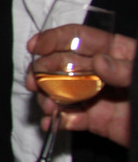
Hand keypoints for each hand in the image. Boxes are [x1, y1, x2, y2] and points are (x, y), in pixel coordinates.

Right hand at [27, 26, 132, 146]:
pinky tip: (52, 123)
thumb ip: (126, 69)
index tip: (35, 47)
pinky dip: (57, 121)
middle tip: (36, 82)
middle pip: (64, 63)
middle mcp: (103, 72)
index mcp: (118, 53)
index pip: (82, 37)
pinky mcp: (96, 120)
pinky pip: (70, 117)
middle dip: (44, 71)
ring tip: (48, 107)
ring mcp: (98, 96)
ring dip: (48, 97)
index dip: (56, 38)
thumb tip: (98, 60)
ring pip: (62, 90)